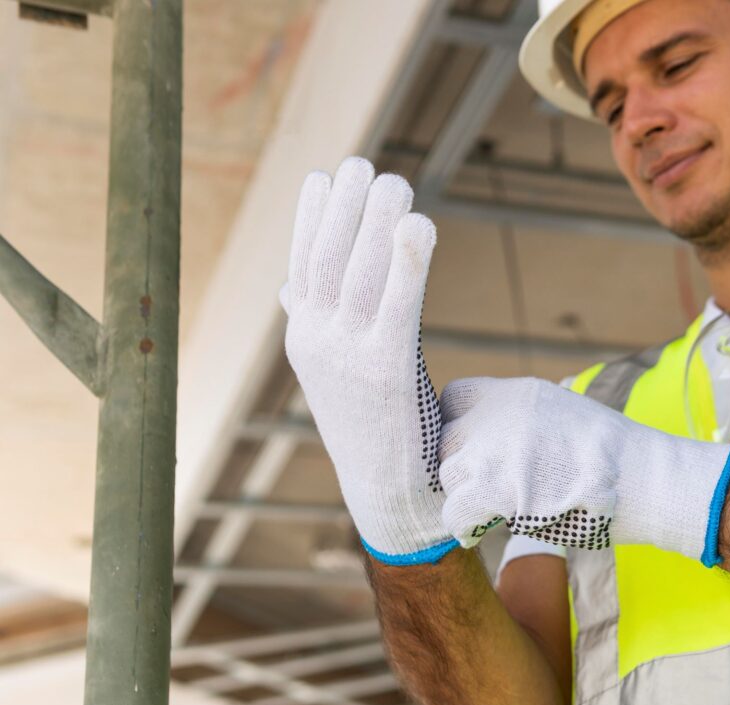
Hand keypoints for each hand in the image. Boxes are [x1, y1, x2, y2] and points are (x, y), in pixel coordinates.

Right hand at [280, 157, 460, 564]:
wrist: (390, 495)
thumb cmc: (374, 426)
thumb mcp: (334, 370)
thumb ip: (317, 323)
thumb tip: (292, 283)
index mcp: (305, 339)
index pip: (303, 264)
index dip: (314, 217)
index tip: (325, 176)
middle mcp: (317, 342)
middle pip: (330, 259)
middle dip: (345, 207)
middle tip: (364, 165)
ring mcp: (349, 357)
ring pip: (360, 273)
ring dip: (375, 220)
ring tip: (393, 181)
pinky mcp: (388, 372)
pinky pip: (398, 305)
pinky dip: (407, 261)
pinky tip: (418, 224)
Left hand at [437, 377, 729, 564]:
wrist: (645, 481)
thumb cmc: (615, 462)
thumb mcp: (566, 417)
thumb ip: (523, 423)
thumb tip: (499, 446)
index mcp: (516, 393)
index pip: (454, 398)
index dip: (456, 427)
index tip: (471, 451)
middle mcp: (498, 414)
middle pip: (445, 440)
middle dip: (459, 467)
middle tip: (483, 491)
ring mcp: (494, 449)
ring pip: (448, 477)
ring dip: (465, 498)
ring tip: (492, 512)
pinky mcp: (496, 488)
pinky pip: (454, 512)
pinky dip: (465, 527)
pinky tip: (482, 531)